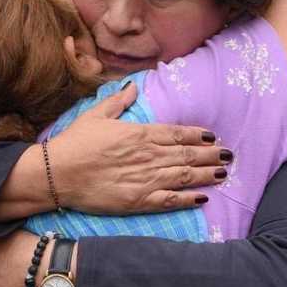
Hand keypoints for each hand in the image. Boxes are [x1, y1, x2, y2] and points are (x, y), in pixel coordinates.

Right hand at [49, 82, 228, 213]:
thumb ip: (118, 102)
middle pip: (187, 154)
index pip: (177, 133)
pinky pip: (170, 200)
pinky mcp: (139, 200)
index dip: (198, 135)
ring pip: (184, 175)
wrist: (58, 173)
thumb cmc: (74, 142)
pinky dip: (188, 198)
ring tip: (223, 172)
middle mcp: (148, 155)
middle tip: (229, 155)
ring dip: (206, 174)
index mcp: (140, 133)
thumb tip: (133, 85)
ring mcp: (146, 179)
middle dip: (210, 155)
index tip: (212, 136)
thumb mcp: (96, 115)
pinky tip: (203, 197)